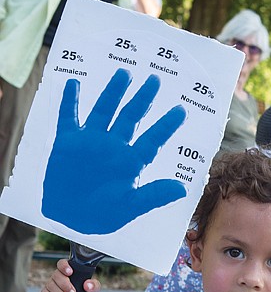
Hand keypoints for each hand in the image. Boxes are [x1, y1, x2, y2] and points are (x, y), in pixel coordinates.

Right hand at [41, 259, 99, 291]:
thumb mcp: (93, 290)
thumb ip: (94, 285)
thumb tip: (88, 284)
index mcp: (69, 271)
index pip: (62, 263)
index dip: (64, 266)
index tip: (70, 272)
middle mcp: (58, 276)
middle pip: (56, 275)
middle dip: (65, 285)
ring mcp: (51, 285)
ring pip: (51, 286)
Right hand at [42, 68, 186, 233]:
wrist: (70, 218)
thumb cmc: (102, 215)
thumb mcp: (131, 207)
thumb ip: (154, 196)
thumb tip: (182, 190)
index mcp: (131, 162)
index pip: (153, 139)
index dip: (167, 125)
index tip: (182, 110)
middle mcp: (113, 147)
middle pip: (131, 117)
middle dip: (143, 99)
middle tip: (156, 80)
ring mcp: (91, 142)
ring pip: (105, 110)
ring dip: (114, 92)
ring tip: (125, 73)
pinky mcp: (68, 142)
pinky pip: (69, 117)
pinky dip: (70, 101)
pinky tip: (75, 83)